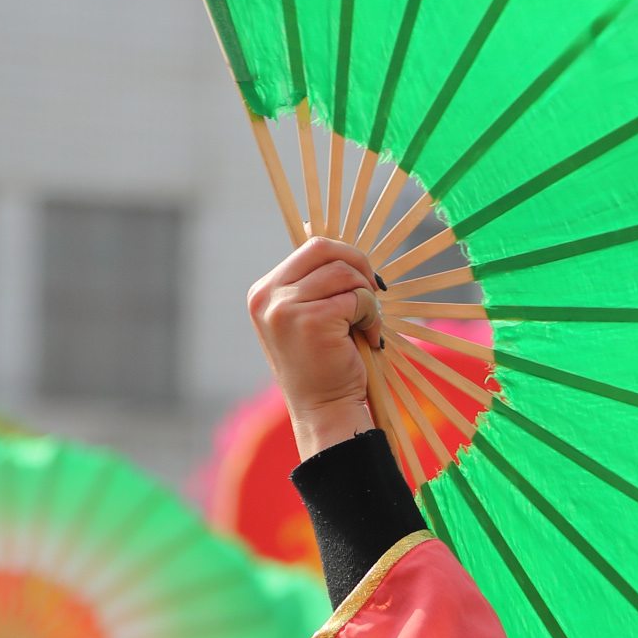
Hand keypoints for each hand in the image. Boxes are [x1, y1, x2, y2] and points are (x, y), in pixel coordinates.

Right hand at [247, 237, 381, 457]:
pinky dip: (371, 317)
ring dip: (367, 299)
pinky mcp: (310, 321)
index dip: (346, 256)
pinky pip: (357, 298)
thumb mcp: (310, 318)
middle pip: (326, 248)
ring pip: (344, 273)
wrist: (324, 411)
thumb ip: (314, 281)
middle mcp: (267, 296)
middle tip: (374, 295)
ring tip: (366, 327)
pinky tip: (367, 340)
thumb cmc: (325, 366)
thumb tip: (316, 226)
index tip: (362, 281)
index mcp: (264, 291)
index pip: (311, 246)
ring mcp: (284, 308)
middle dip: (359, 267)